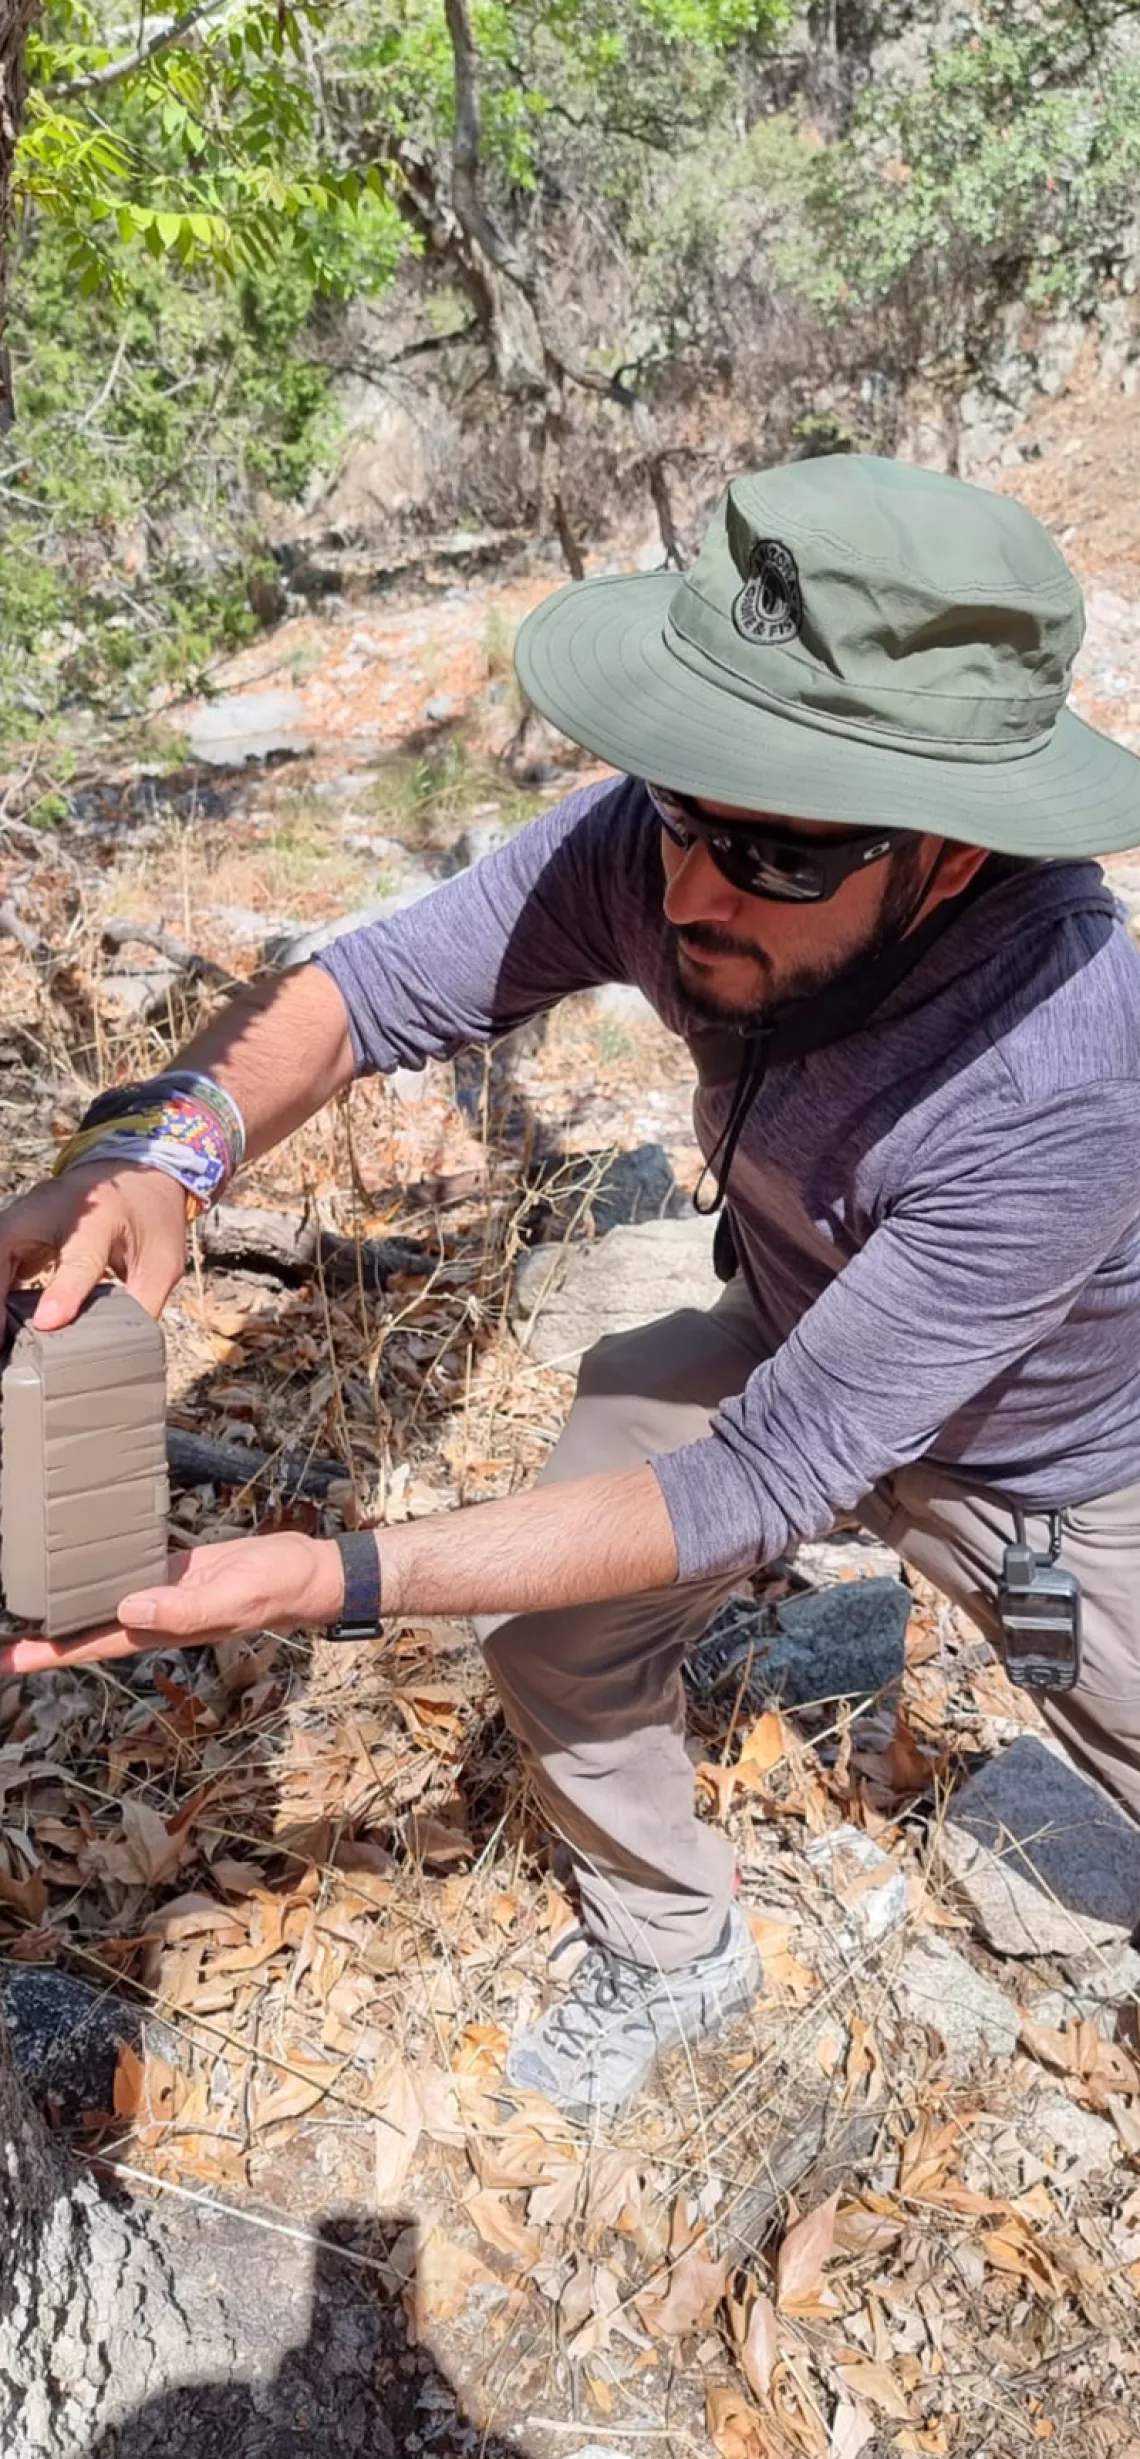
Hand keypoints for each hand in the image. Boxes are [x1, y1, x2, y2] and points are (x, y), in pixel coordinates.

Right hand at [0, 1162, 188, 1328]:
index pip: (78, 1256)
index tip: (47, 1323)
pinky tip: (2, 1320)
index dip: (63, 1291)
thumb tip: (123, 1350)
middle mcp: (55, 1206)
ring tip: (0, 1338)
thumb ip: (143, 1303)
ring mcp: (30, 1212)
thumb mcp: (163, 1262)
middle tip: (2, 1340)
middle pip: (7, 1243)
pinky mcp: (19, 1225)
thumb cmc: (151, 1218)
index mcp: (102, 1215)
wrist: (138, 1174)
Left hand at [0, 1533, 346, 1673]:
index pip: (87, 1648)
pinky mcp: (170, 1569)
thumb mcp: (232, 1599)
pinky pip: (123, 1571)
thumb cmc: (276, 1588)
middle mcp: (150, 1616)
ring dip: (61, 1604)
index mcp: (159, 1630)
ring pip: (98, 1601)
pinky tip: (75, 1565)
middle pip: (82, 1629)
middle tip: (0, 1638)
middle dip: (37, 1637)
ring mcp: (158, 1593)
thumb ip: (184, 1610)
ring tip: (21, 1602)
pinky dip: (96, 1571)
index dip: (43, 1656)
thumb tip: (128, 1610)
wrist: (304, 1571)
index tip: (5, 1660)